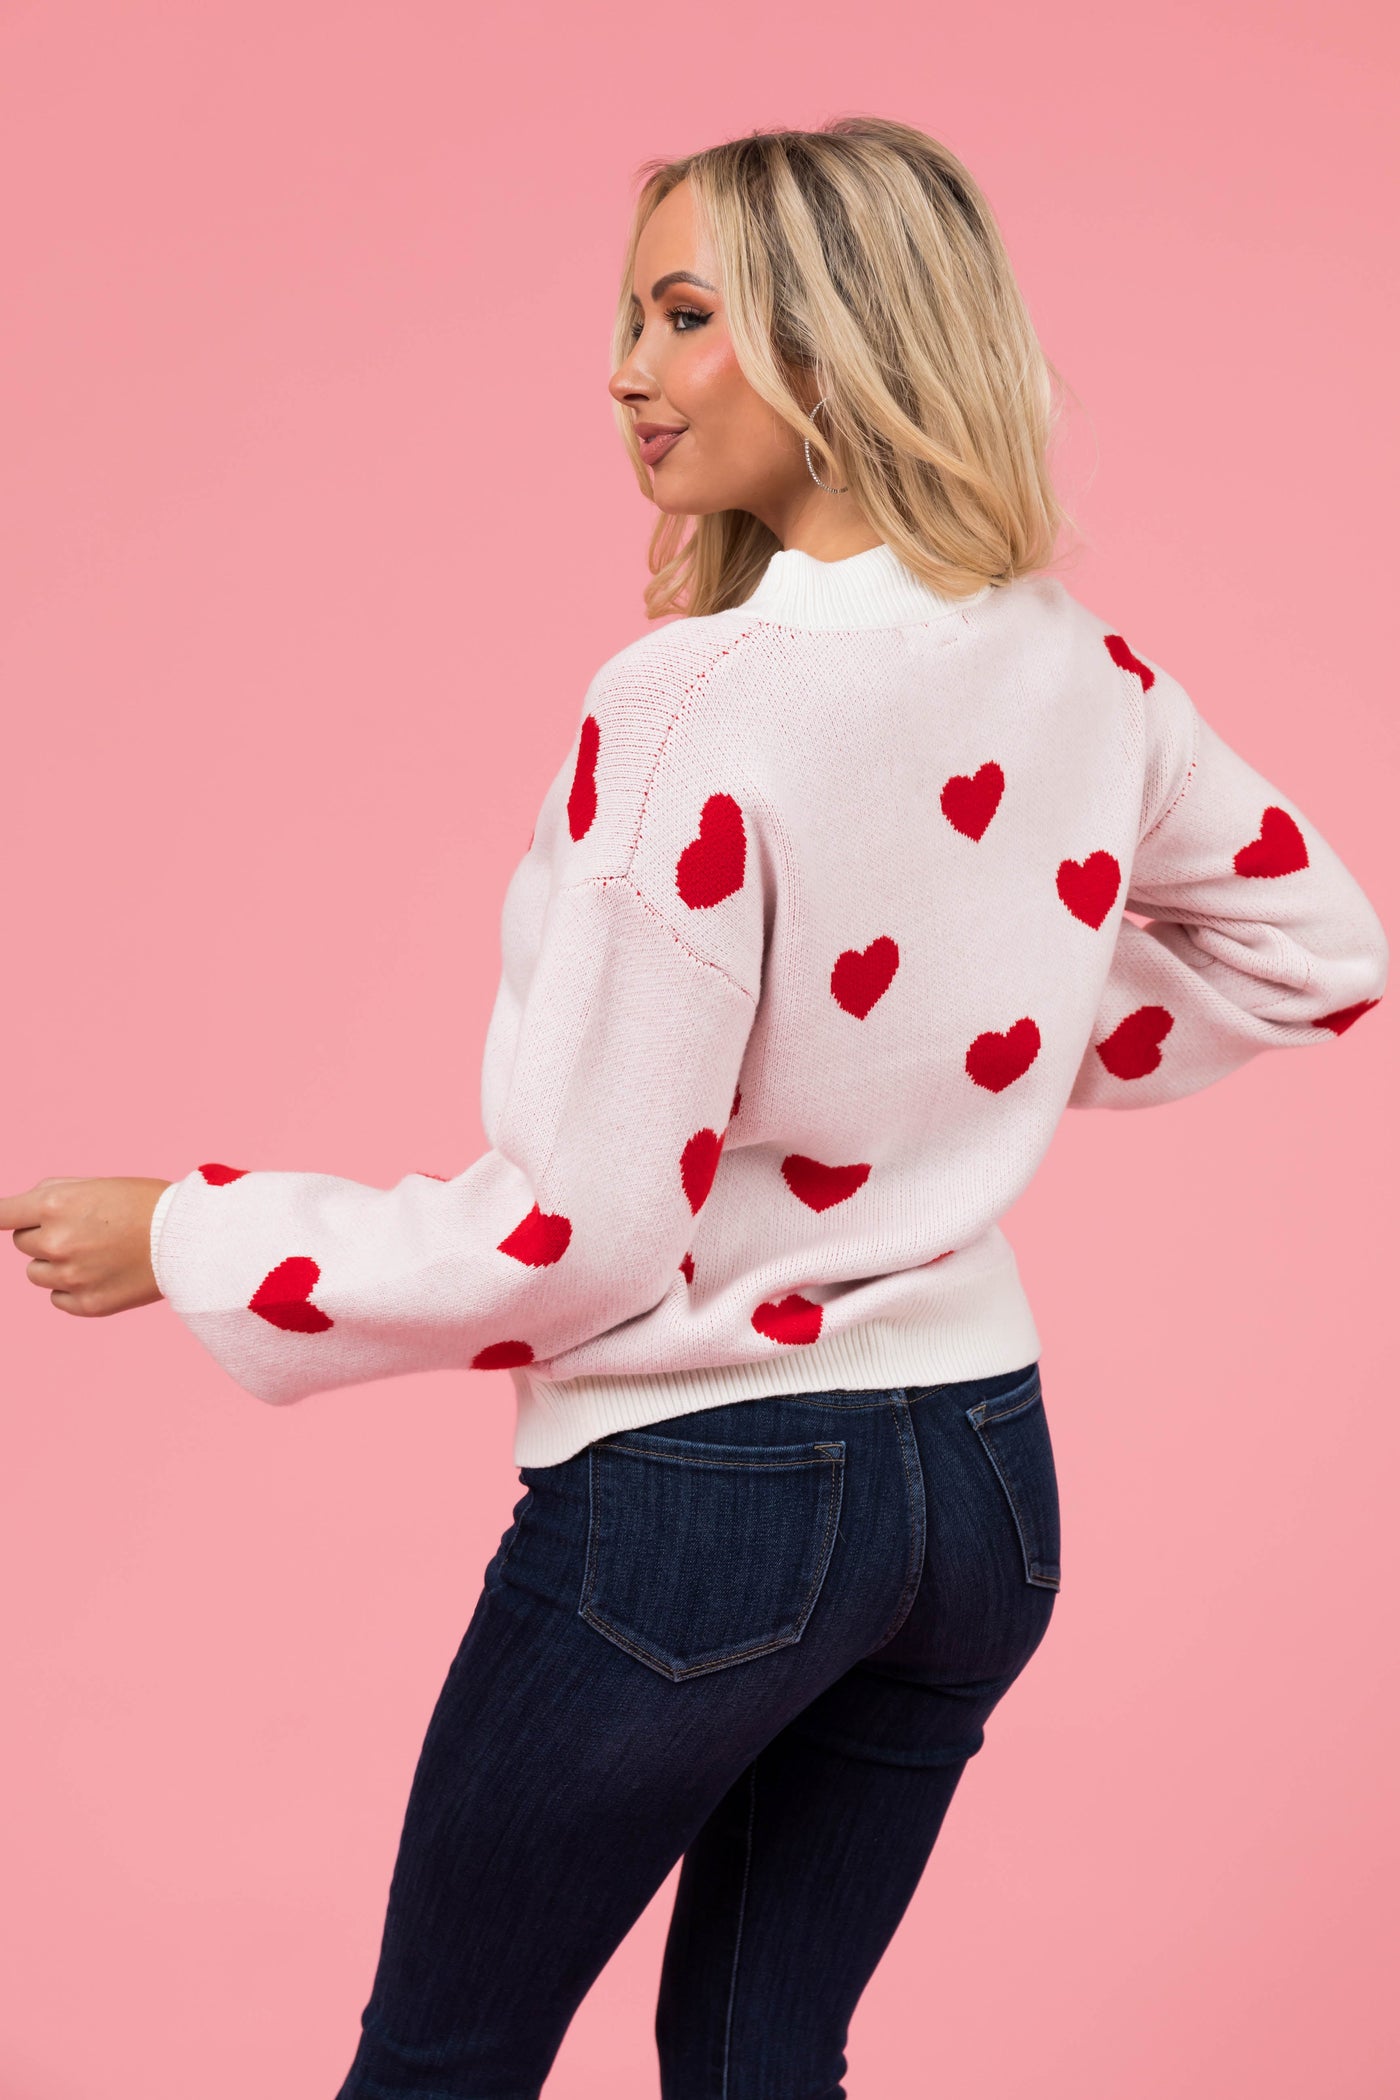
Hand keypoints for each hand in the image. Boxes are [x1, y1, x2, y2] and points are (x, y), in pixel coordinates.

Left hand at [0, 1176, 172, 1315]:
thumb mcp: (98, 1185)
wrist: (191, 1240)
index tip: (4, 1220)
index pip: (0, 1214)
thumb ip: (54, 1194)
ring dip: (56, 1264)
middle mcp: (56, 1241)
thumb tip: (24, 1211)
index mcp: (54, 1206)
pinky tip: (101, 1274)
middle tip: (83, 1230)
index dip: (1, 1217)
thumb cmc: (148, 1205)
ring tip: (94, 1254)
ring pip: (36, 1273)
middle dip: (43, 1236)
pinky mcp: (86, 1304)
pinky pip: (58, 1298)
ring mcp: (70, 1276)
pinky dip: (72, 1289)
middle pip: (22, 1243)